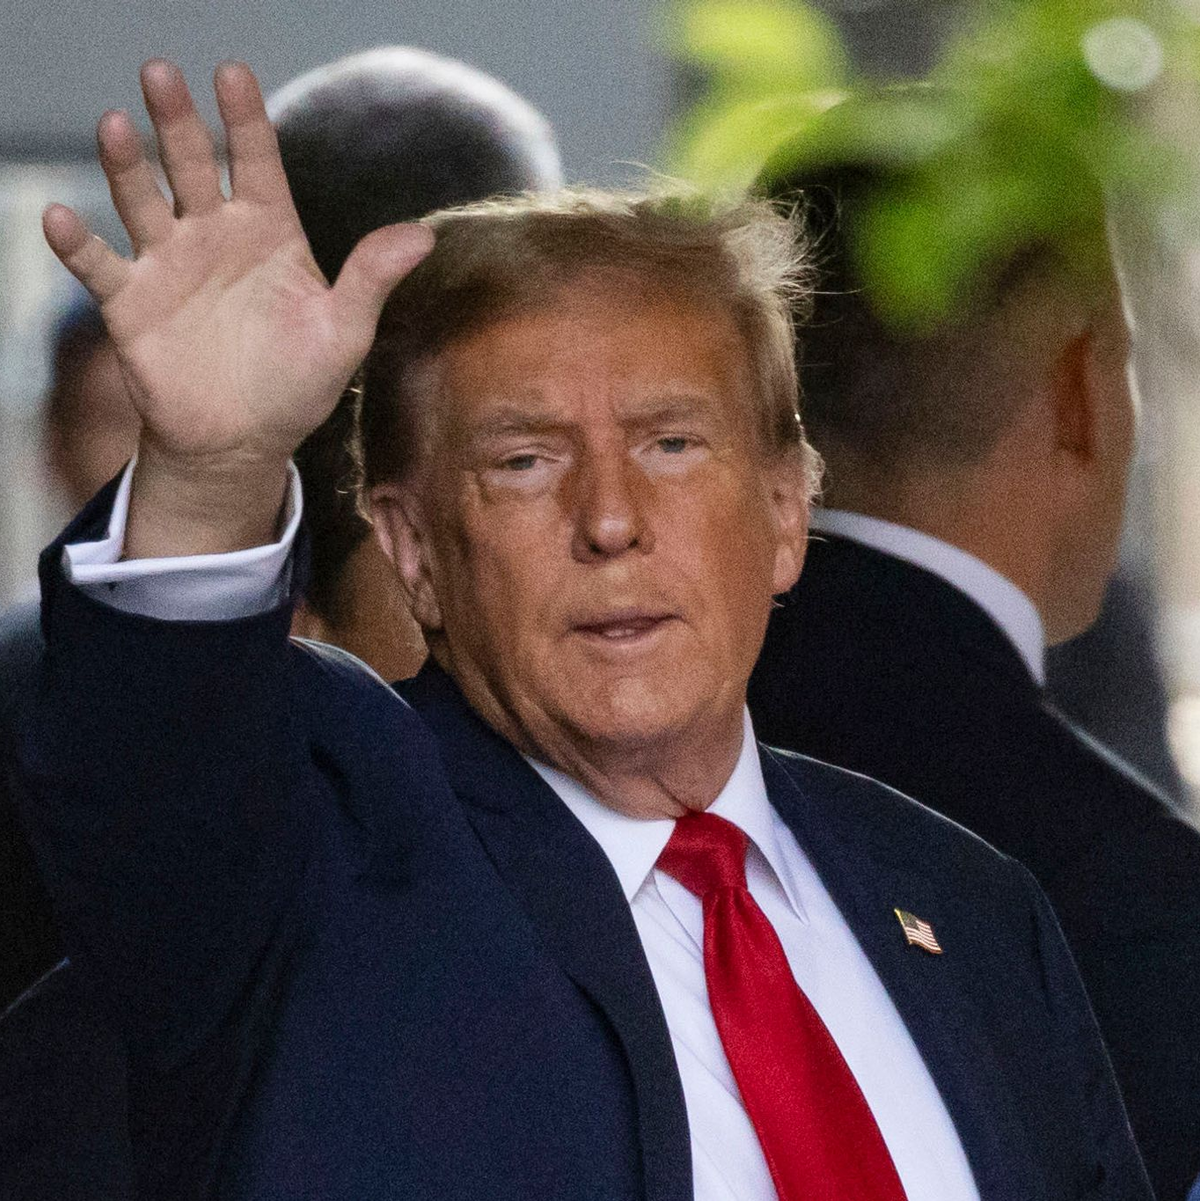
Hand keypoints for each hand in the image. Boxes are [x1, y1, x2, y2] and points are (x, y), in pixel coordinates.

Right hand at [42, 59, 432, 555]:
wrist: (243, 443)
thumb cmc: (298, 386)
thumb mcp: (343, 333)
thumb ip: (371, 279)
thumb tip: (424, 236)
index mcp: (270, 233)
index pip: (258, 162)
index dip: (245, 119)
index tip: (233, 73)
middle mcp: (214, 235)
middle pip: (192, 165)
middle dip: (177, 122)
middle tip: (161, 74)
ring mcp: (169, 264)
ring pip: (141, 200)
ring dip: (125, 165)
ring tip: (115, 127)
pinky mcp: (130, 303)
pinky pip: (98, 266)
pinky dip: (77, 244)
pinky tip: (64, 219)